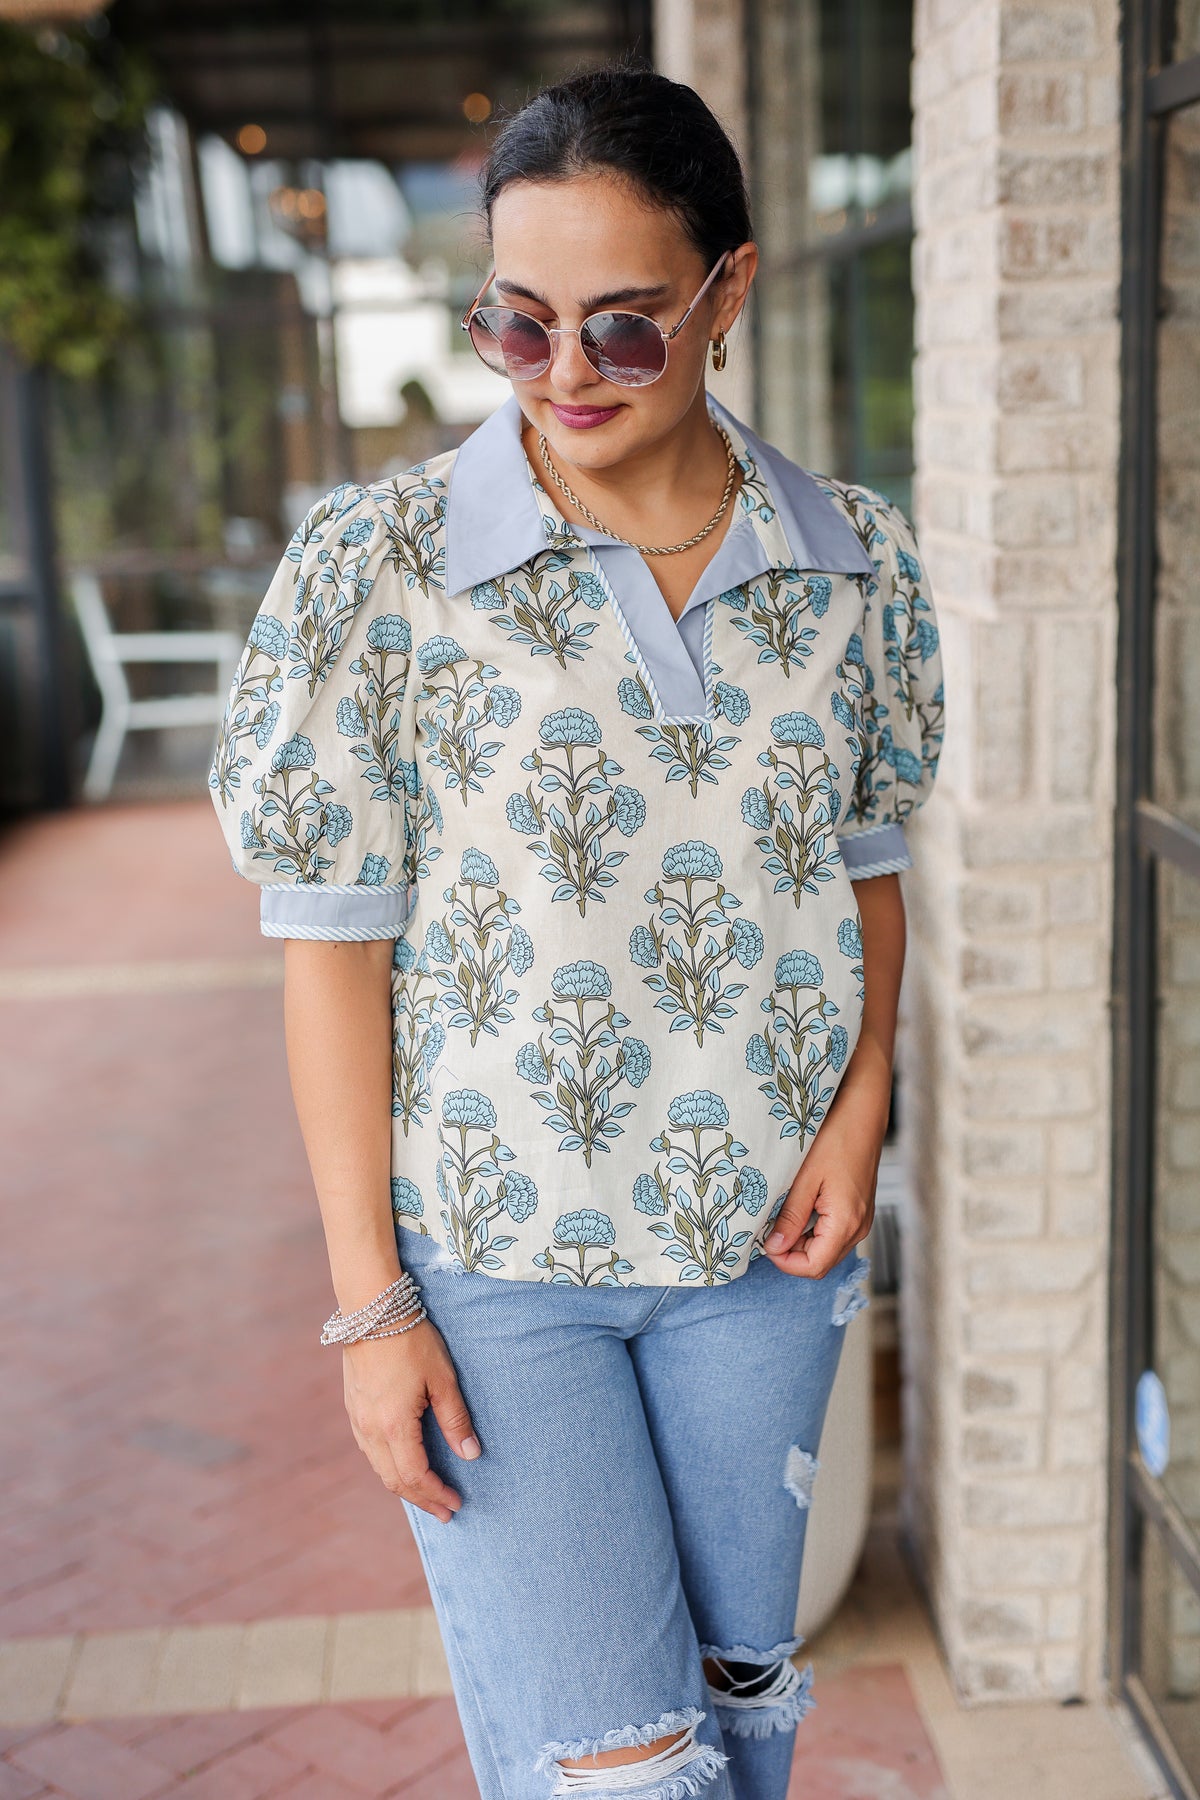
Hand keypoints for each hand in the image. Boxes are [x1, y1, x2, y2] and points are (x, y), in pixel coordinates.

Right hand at [342, 1318, 480, 1522]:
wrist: (371, 1309)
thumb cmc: (411, 1339)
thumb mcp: (442, 1378)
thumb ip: (455, 1419)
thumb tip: (471, 1454)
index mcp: (394, 1426)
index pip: (415, 1476)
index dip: (436, 1494)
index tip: (455, 1504)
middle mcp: (370, 1430)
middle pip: (394, 1480)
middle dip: (421, 1499)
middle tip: (444, 1511)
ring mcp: (357, 1419)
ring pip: (379, 1468)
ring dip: (403, 1485)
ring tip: (426, 1494)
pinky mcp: (353, 1408)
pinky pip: (369, 1451)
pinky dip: (388, 1466)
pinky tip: (402, 1464)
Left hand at [762, 1107, 880, 1279]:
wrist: (863, 1113)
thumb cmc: (836, 1138)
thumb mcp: (804, 1178)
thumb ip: (790, 1217)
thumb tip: (774, 1247)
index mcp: (846, 1223)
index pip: (812, 1266)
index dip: (785, 1261)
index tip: (764, 1244)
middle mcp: (859, 1227)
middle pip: (820, 1263)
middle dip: (791, 1254)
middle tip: (768, 1231)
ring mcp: (862, 1220)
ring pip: (827, 1250)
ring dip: (802, 1243)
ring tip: (781, 1218)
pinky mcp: (859, 1210)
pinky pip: (834, 1234)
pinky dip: (814, 1232)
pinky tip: (798, 1210)